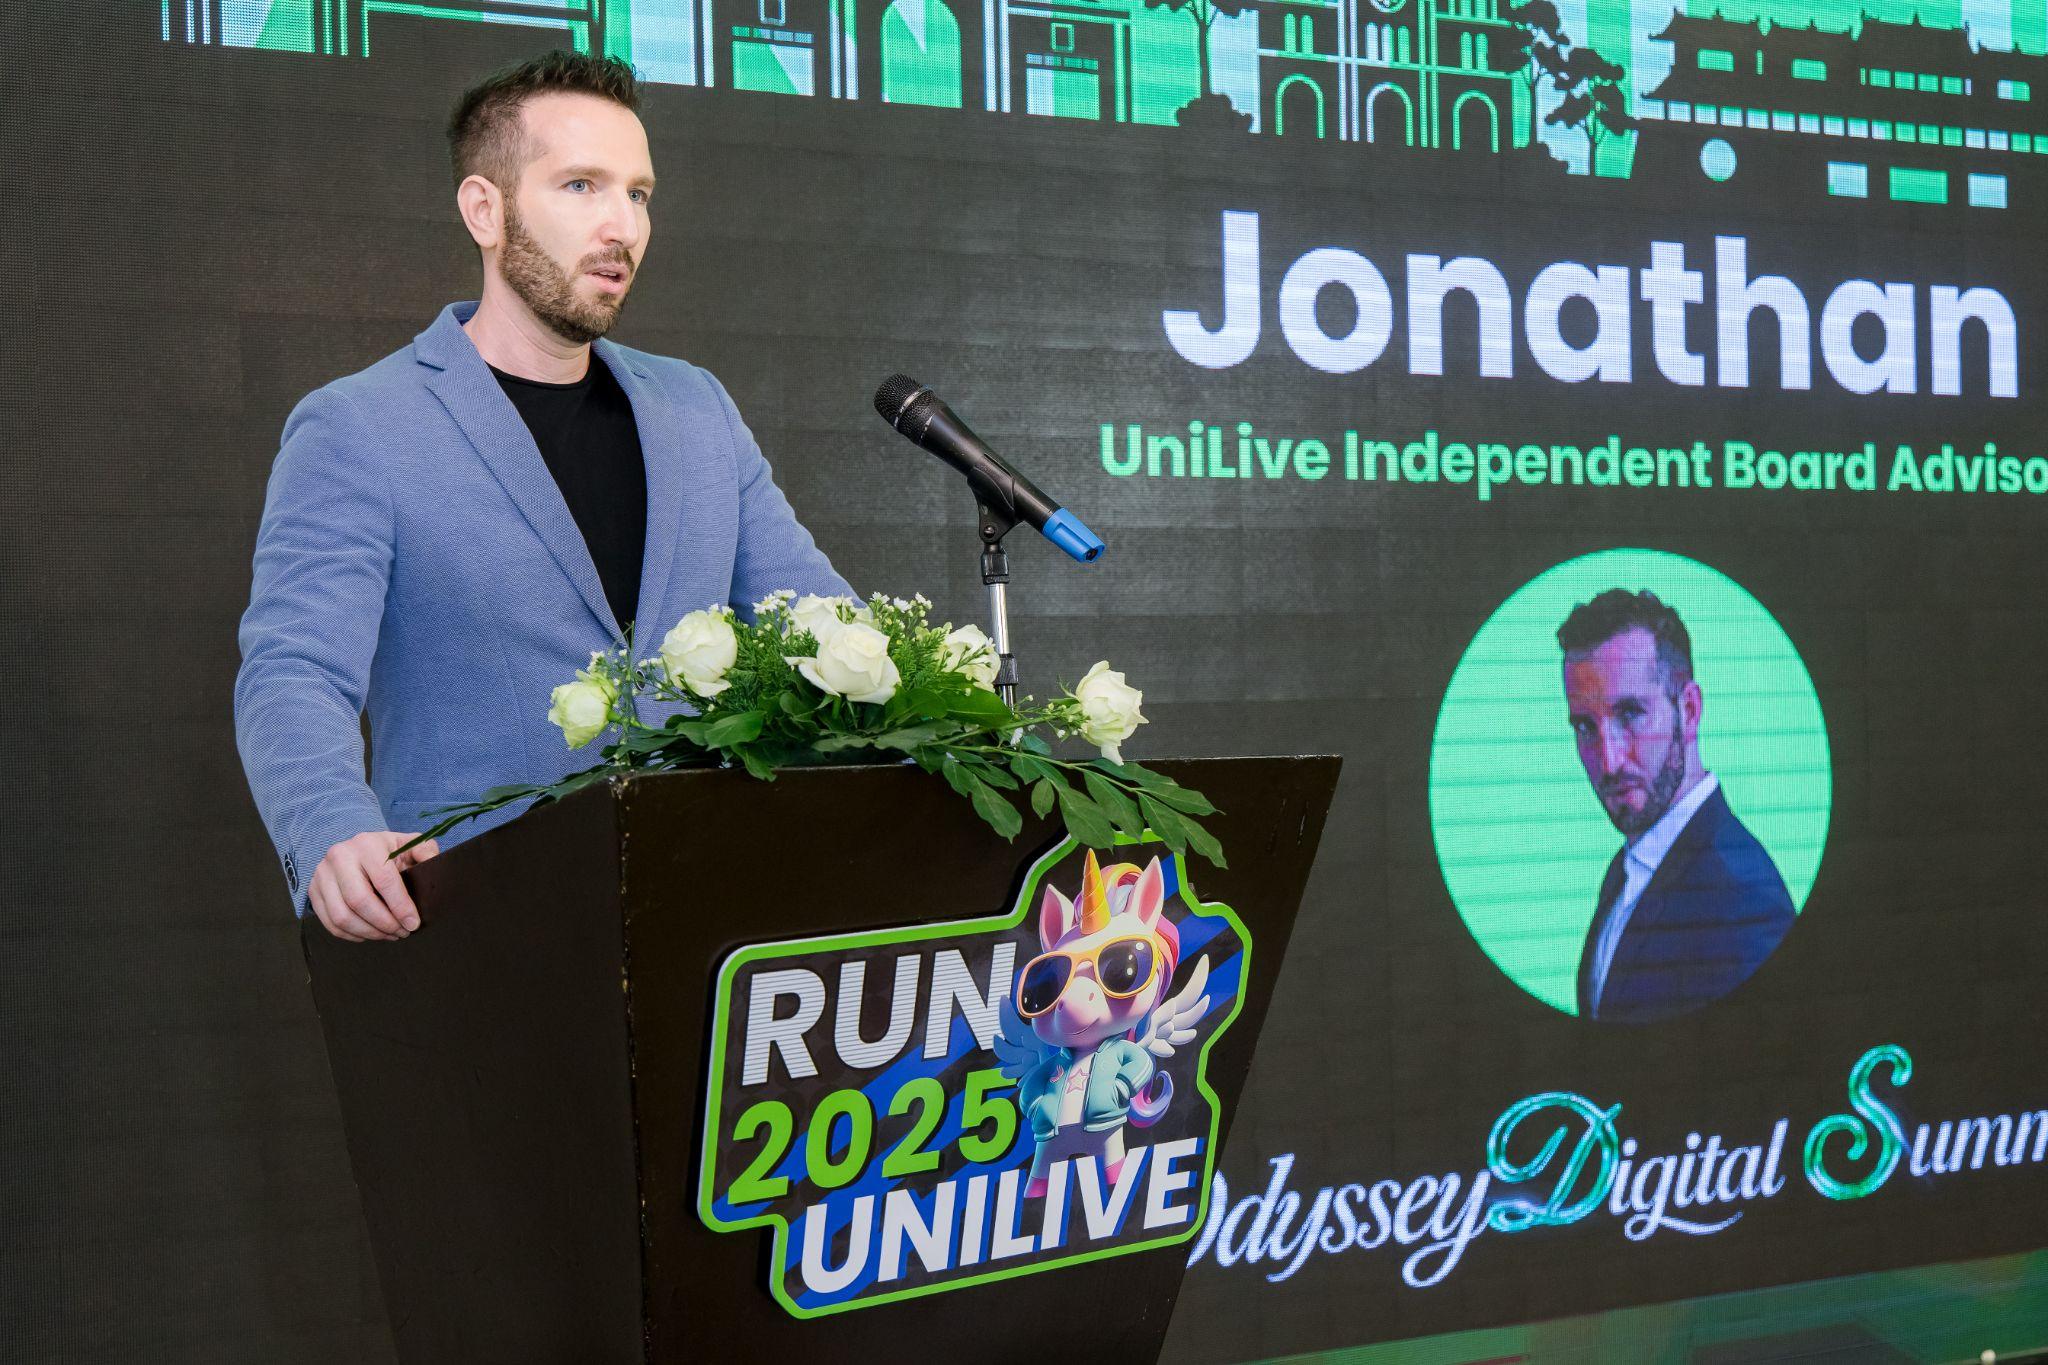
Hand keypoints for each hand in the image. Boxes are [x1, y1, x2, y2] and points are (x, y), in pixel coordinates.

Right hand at [309, 831, 439, 940]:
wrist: (355, 849)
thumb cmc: (387, 851)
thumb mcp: (408, 844)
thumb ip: (425, 851)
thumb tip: (434, 866)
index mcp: (367, 844)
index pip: (384, 880)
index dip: (400, 906)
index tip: (413, 923)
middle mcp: (340, 856)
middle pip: (359, 901)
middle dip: (384, 923)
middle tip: (402, 932)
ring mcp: (322, 874)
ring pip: (342, 916)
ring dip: (369, 932)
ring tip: (389, 935)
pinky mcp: (313, 890)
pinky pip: (330, 922)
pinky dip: (352, 935)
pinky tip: (370, 934)